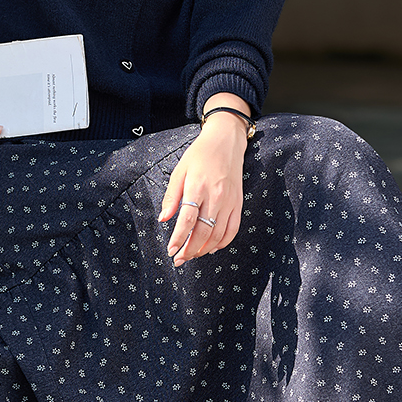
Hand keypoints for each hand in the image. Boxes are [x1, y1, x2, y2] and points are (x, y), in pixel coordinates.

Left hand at [159, 114, 246, 265]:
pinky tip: (212, 247)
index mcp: (197, 187)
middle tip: (179, 259)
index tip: (171, 250)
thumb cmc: (199, 155)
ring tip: (192, 255)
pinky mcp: (238, 203)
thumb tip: (163, 218)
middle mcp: (215, 196)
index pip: (187, 220)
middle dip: (190, 250)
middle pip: (203, 231)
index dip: (178, 239)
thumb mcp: (179, 171)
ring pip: (218, 234)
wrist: (226, 142)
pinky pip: (233, 229)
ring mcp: (229, 201)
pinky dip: (223, 242)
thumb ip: (171, 196)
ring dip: (204, 249)